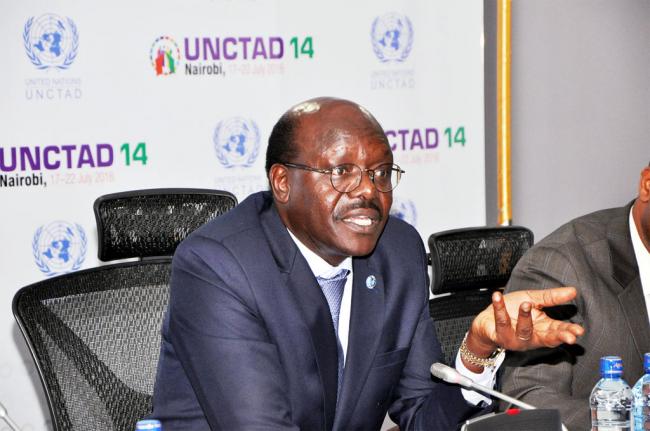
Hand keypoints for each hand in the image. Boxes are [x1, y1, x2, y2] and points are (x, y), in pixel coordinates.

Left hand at [462, 287, 584, 371]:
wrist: (486, 319)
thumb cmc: (511, 310)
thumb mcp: (533, 299)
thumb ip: (551, 297)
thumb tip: (573, 291)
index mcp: (541, 328)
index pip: (558, 331)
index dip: (568, 331)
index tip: (579, 331)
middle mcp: (530, 336)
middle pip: (547, 338)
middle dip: (558, 337)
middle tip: (569, 336)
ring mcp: (515, 339)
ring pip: (524, 330)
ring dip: (525, 317)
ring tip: (526, 304)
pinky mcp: (500, 336)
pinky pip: (501, 322)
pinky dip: (499, 308)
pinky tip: (497, 297)